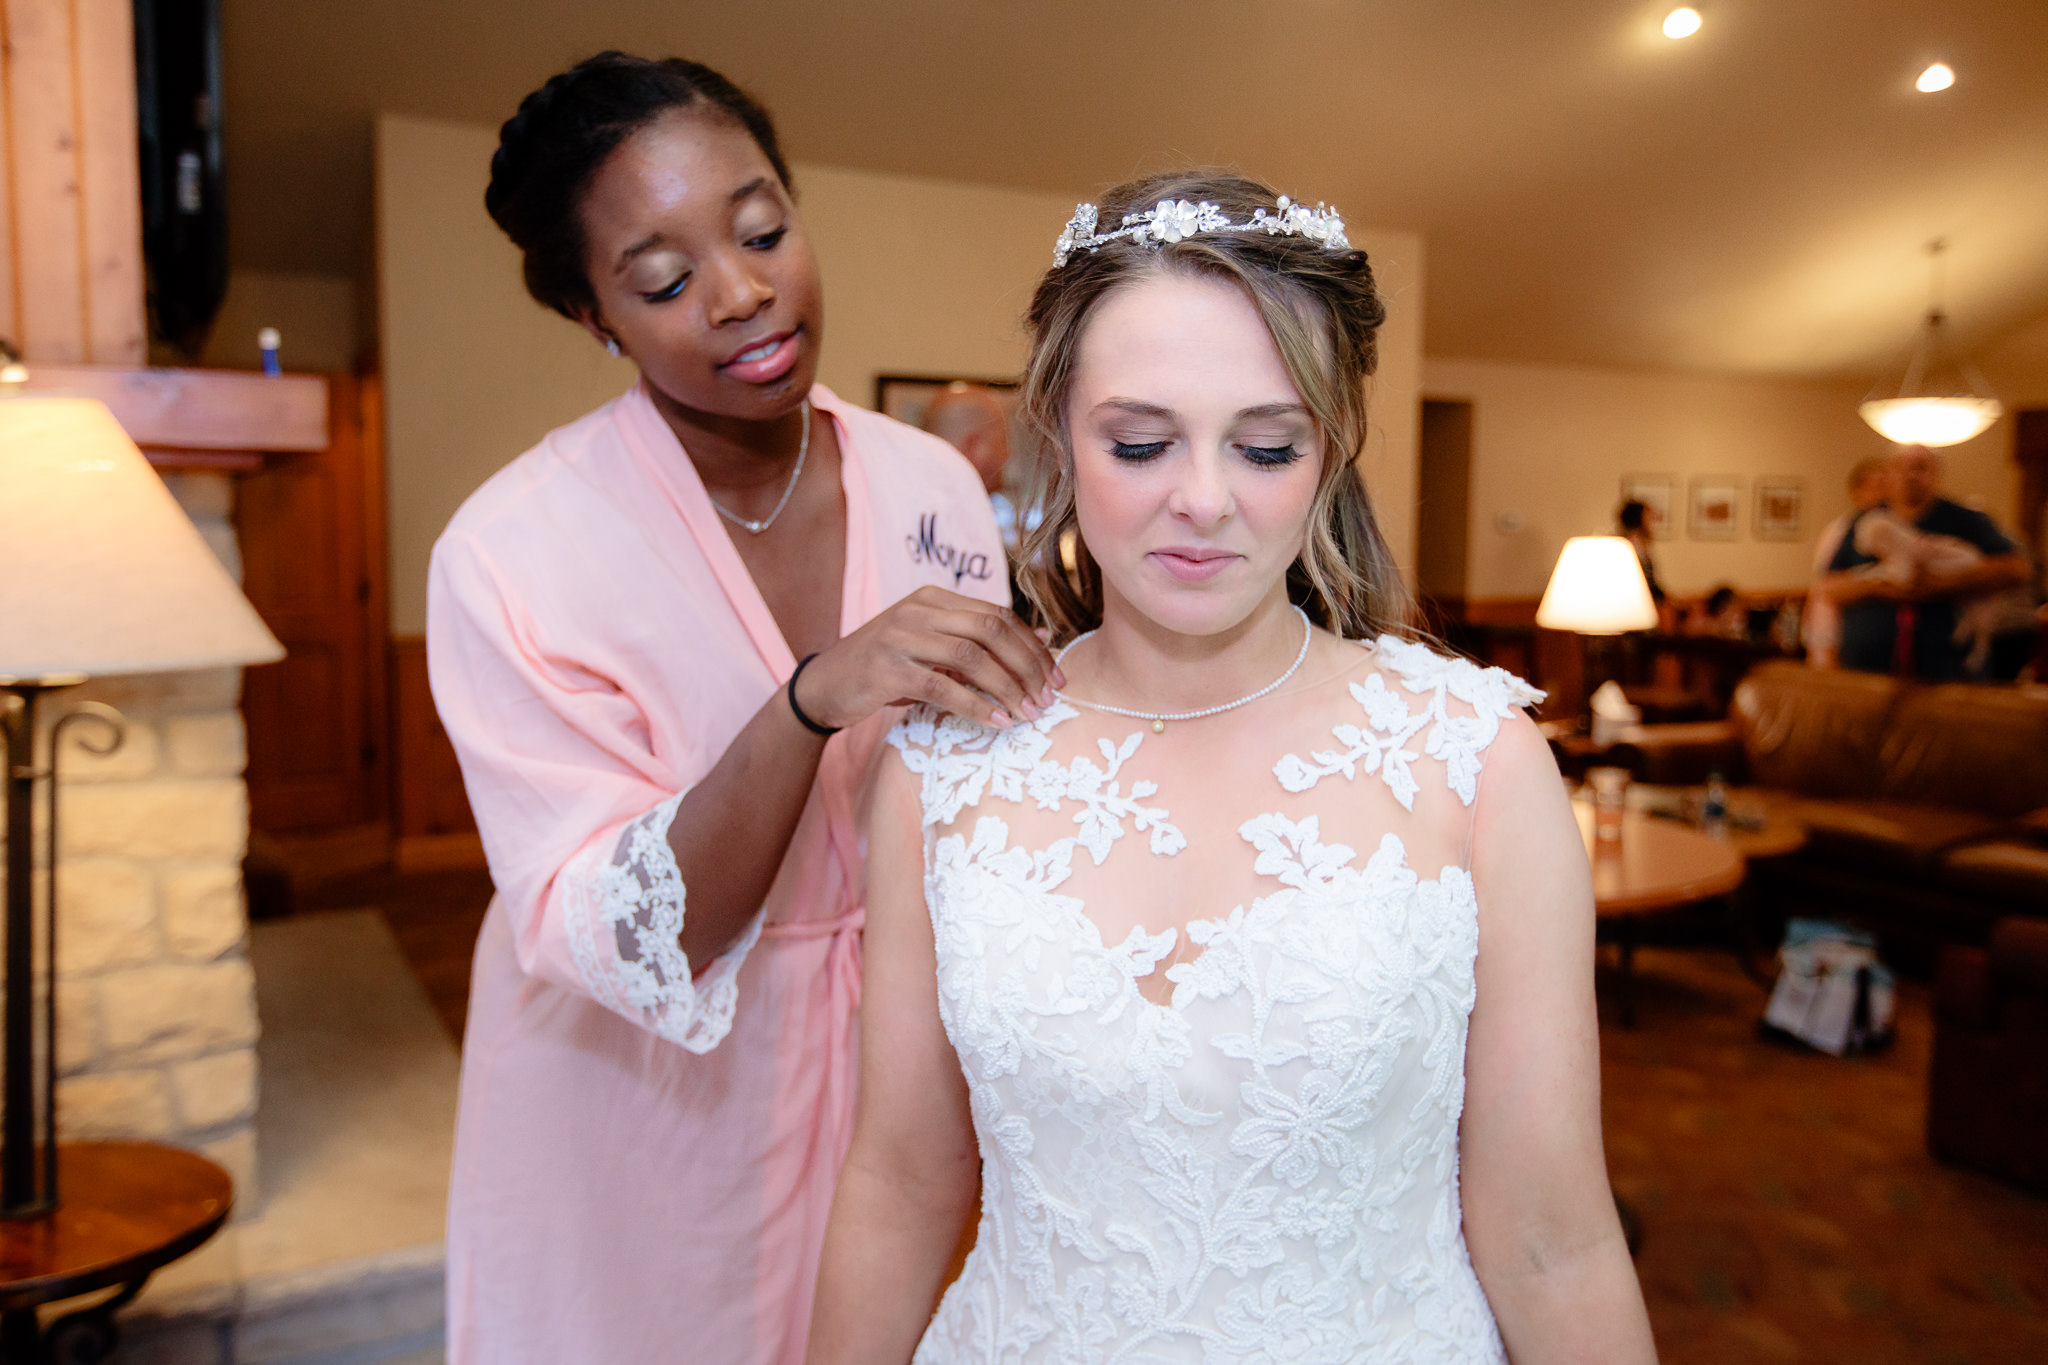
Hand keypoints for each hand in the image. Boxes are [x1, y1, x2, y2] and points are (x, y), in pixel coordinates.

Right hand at [793, 587, 1062, 730]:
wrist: (824, 686)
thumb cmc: (885, 668)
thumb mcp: (932, 647)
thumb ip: (978, 641)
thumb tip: (1041, 638)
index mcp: (933, 597)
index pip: (997, 615)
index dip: (1032, 646)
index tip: (1056, 677)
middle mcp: (917, 610)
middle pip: (991, 630)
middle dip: (1027, 665)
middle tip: (1048, 698)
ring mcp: (900, 637)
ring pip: (971, 656)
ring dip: (1007, 688)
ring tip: (1028, 713)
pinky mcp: (888, 669)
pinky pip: (942, 687)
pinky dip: (976, 706)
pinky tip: (997, 723)